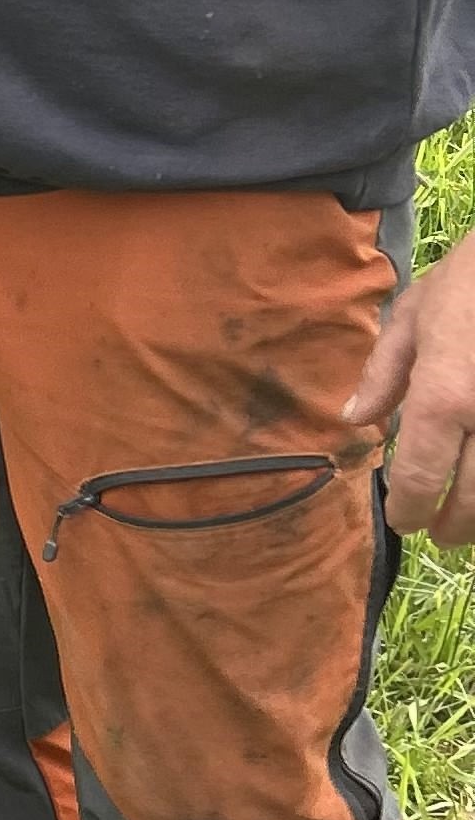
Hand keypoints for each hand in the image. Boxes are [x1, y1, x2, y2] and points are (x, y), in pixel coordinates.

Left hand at [345, 235, 474, 541]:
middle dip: (451, 526)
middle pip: (471, 502)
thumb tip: (356, 421)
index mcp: (443, 398)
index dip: (406, 507)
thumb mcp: (413, 319)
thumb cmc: (468, 285)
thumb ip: (384, 375)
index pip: (418, 475)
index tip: (400, 520)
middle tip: (437, 534)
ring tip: (467, 521)